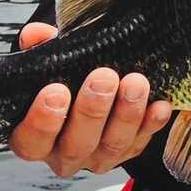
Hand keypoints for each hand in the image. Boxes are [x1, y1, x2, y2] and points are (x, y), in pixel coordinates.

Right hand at [7, 22, 172, 176]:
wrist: (94, 87)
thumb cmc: (65, 80)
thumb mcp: (49, 64)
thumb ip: (40, 49)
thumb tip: (37, 34)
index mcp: (35, 137)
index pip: (31, 140)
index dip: (42, 120)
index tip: (56, 91)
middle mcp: (64, 153)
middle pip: (76, 145)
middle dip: (91, 111)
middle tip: (103, 78)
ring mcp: (97, 156)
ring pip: (112, 145)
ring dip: (126, 114)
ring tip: (135, 83)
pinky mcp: (128, 151)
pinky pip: (141, 142)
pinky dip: (151, 124)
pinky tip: (159, 105)